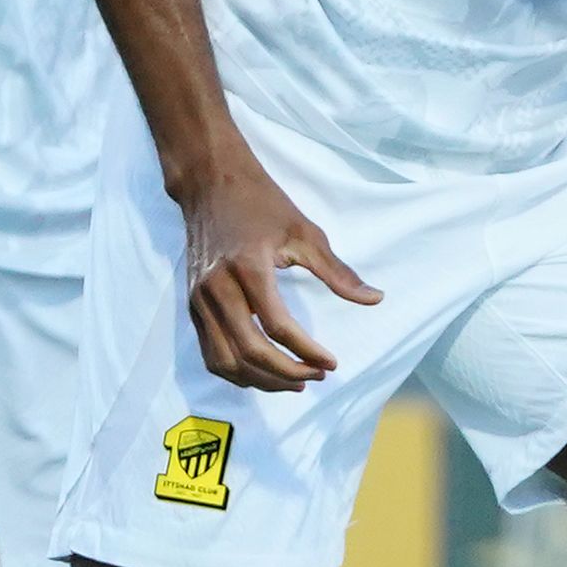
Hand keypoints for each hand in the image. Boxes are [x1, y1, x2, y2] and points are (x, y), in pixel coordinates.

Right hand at [176, 143, 379, 393]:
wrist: (210, 184)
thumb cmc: (261, 204)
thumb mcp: (305, 232)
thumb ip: (337, 272)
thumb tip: (375, 299)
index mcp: (248, 268)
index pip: (278, 326)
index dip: (307, 352)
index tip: (331, 363)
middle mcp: (217, 289)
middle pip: (250, 350)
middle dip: (287, 373)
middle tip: (317, 377)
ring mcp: (199, 300)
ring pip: (225, 360)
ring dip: (261, 380)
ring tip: (293, 382)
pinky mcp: (191, 305)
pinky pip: (210, 353)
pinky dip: (235, 372)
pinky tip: (262, 374)